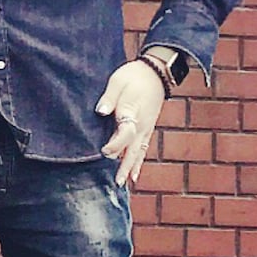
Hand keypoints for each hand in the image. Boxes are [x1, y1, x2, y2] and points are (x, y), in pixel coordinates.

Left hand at [97, 60, 166, 186]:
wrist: (156, 72)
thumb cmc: (133, 76)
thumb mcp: (118, 81)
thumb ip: (109, 97)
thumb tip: (100, 111)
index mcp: (132, 111)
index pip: (125, 132)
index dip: (115, 144)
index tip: (103, 151)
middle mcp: (141, 124)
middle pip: (133, 149)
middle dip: (124, 166)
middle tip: (117, 182)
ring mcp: (146, 128)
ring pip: (139, 152)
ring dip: (131, 168)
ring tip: (124, 183)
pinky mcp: (147, 129)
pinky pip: (143, 149)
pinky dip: (138, 162)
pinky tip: (134, 175)